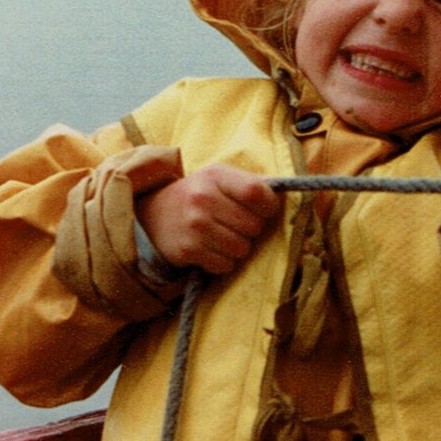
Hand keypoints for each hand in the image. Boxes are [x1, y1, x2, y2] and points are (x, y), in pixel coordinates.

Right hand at [136, 164, 280, 274]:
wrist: (154, 214)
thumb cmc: (199, 195)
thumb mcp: (219, 178)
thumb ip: (251, 184)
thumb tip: (286, 195)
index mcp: (216, 175)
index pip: (257, 192)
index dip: (269, 205)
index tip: (265, 210)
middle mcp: (203, 198)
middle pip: (253, 226)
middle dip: (251, 229)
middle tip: (236, 224)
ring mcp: (194, 225)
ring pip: (242, 249)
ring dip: (238, 247)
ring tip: (222, 236)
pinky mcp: (188, 250)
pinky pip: (225, 265)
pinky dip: (223, 261)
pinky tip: (210, 248)